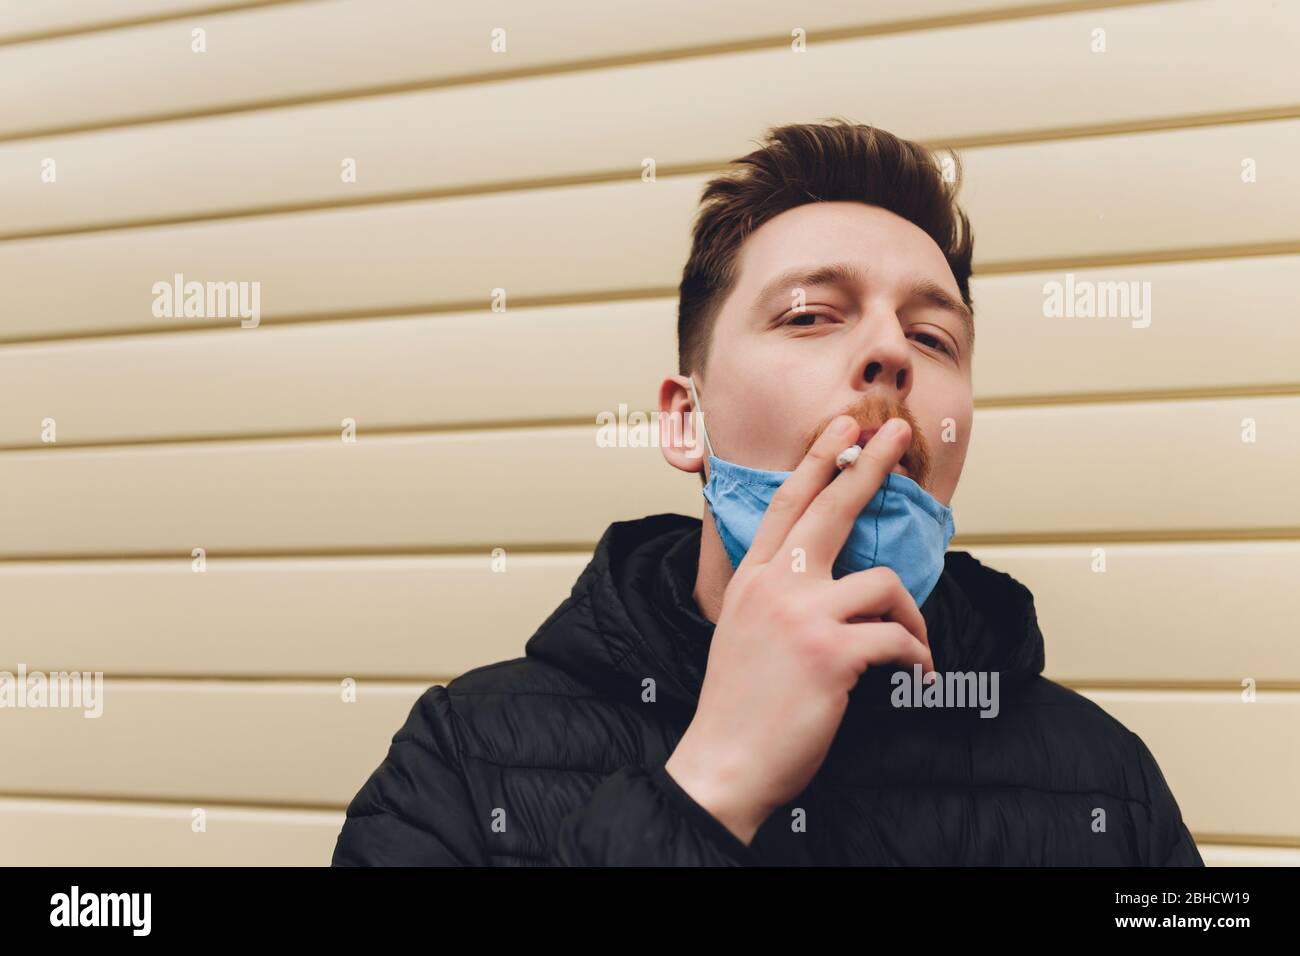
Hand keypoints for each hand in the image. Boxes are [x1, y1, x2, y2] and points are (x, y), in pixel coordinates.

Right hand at [664, 414, 934, 844]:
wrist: (723, 763)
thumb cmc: (738, 707)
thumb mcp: (740, 631)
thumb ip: (772, 596)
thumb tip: (826, 581)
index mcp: (750, 580)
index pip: (786, 504)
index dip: (818, 460)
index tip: (844, 427)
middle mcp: (773, 586)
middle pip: (830, 508)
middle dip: (870, 464)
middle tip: (899, 432)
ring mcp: (801, 615)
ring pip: (884, 583)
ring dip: (911, 618)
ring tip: (912, 645)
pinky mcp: (831, 652)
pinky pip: (898, 639)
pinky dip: (917, 658)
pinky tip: (916, 677)